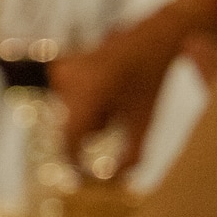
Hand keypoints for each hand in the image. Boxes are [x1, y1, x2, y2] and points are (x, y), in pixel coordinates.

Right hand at [49, 22, 179, 171]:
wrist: (153, 36)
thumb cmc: (152, 80)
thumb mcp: (145, 121)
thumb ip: (131, 155)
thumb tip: (113, 180)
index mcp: (86, 93)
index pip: (69, 142)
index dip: (75, 165)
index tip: (83, 181)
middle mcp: (68, 81)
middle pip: (72, 129)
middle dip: (92, 134)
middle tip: (120, 119)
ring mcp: (63, 71)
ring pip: (72, 115)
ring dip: (92, 118)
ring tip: (118, 98)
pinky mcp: (63, 67)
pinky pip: (70, 101)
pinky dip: (88, 104)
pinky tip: (109, 88)